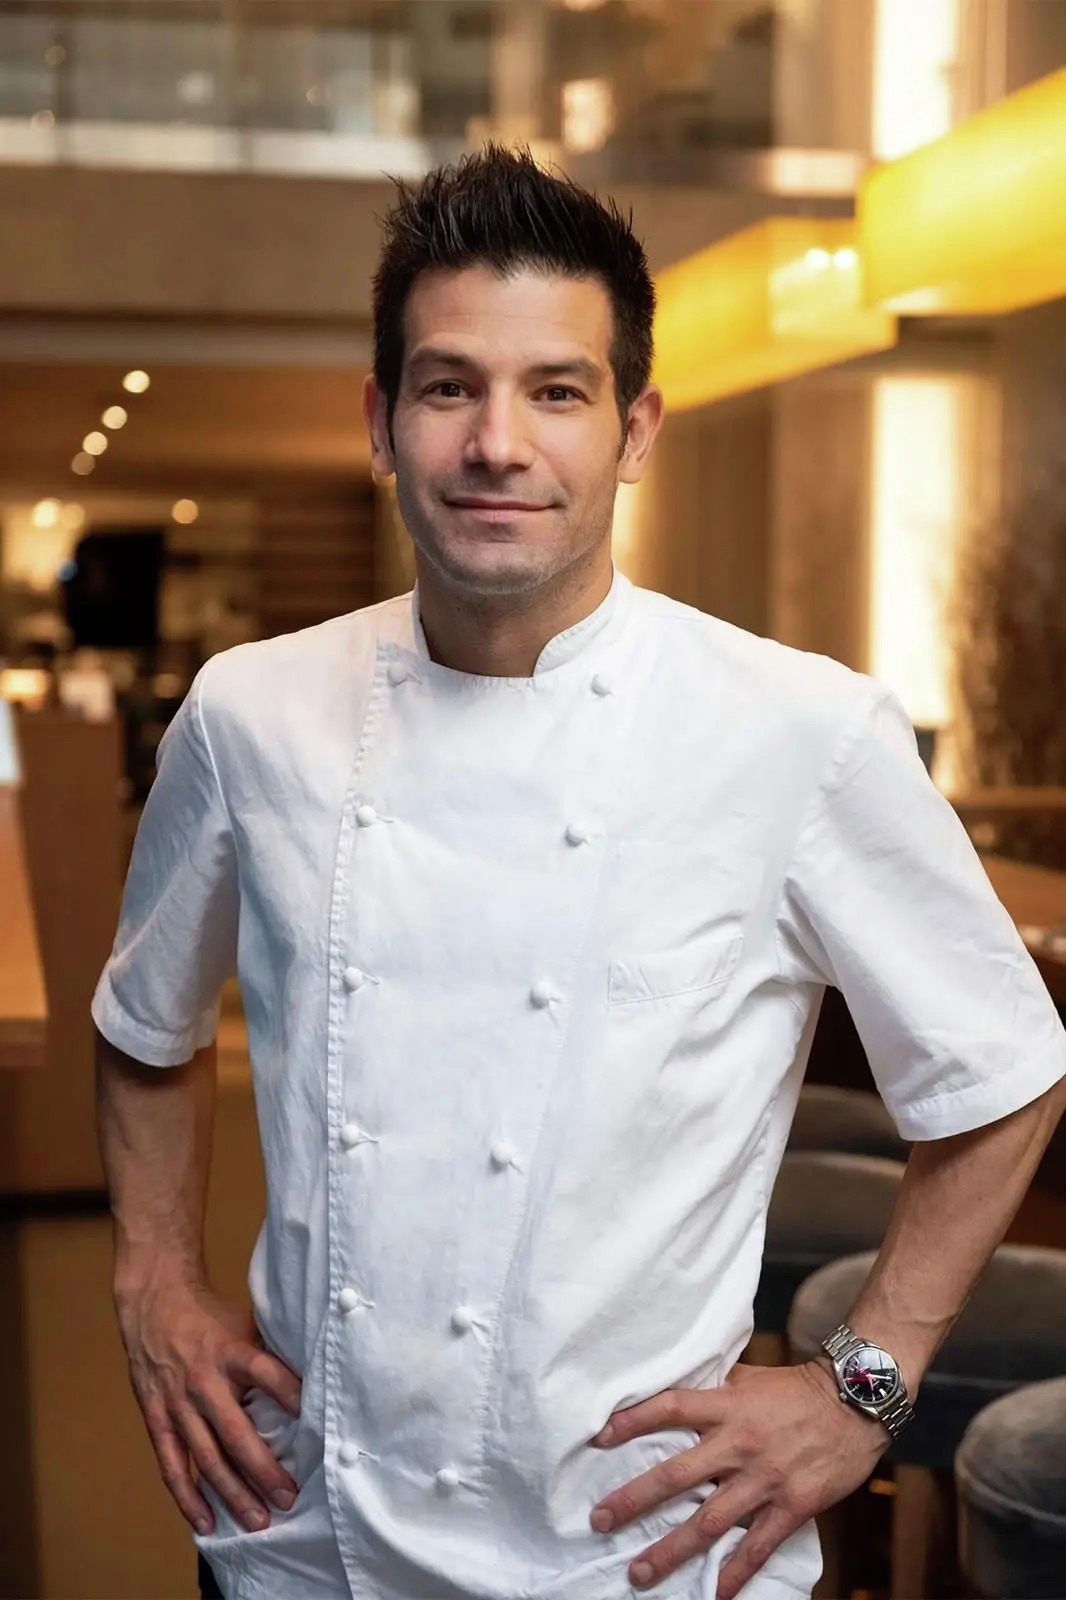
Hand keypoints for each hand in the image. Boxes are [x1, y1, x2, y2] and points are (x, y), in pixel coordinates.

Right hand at [115, 1272, 302, 1537]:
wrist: (155, 1302)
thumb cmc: (210, 1317)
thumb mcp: (245, 1323)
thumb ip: (269, 1353)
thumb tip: (313, 1380)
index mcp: (231, 1351)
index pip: (265, 1374)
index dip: (290, 1395)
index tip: (315, 1421)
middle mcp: (204, 1381)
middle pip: (236, 1433)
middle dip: (264, 1471)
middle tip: (290, 1499)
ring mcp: (177, 1404)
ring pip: (207, 1458)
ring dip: (233, 1494)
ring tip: (258, 1521)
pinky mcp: (156, 1419)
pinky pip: (172, 1465)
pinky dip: (188, 1497)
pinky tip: (207, 1523)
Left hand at [588, 1360, 887, 1596]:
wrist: (856, 1400)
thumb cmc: (799, 1388)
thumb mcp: (751, 1378)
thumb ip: (716, 1391)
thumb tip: (678, 1393)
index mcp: (727, 1405)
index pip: (669, 1408)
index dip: (632, 1421)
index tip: (598, 1438)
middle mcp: (740, 1442)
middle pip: (676, 1474)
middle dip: (634, 1499)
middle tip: (599, 1520)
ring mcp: (766, 1478)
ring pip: (709, 1520)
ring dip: (671, 1549)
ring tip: (639, 1573)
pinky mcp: (794, 1505)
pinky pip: (759, 1546)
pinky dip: (736, 1572)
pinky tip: (715, 1593)